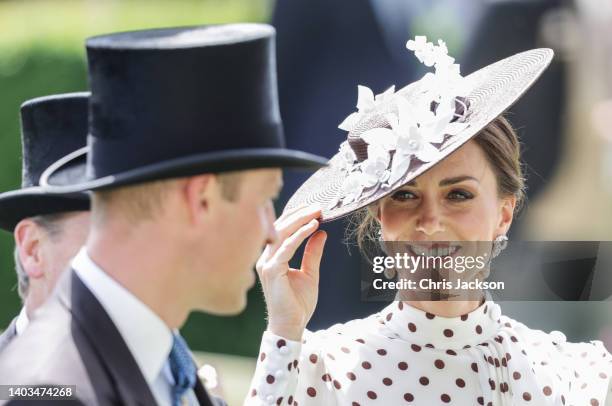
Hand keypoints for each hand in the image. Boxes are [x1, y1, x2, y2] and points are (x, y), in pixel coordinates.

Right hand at [256, 205, 326, 340]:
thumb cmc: (297, 304)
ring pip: (282, 234)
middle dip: (299, 214)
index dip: (296, 217)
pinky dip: (300, 235)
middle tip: (318, 206)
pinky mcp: (272, 271)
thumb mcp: (310, 273)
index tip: (313, 208)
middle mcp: (265, 258)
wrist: (291, 326)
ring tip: (317, 212)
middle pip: (280, 228)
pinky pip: (286, 248)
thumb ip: (313, 253)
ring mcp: (266, 264)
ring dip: (300, 220)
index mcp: (272, 258)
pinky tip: (313, 227)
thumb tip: (321, 233)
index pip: (281, 230)